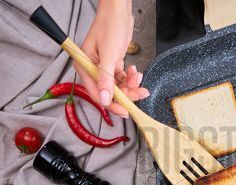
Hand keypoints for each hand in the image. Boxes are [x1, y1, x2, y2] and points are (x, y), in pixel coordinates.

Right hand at [74, 0, 148, 117]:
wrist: (119, 11)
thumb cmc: (110, 26)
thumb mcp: (109, 55)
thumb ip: (107, 79)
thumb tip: (106, 99)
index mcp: (85, 67)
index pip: (98, 94)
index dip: (112, 104)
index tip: (126, 111)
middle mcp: (93, 69)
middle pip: (110, 92)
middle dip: (126, 93)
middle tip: (140, 92)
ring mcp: (103, 68)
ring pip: (119, 86)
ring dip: (131, 85)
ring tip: (139, 77)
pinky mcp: (113, 64)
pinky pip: (123, 78)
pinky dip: (131, 78)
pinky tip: (135, 71)